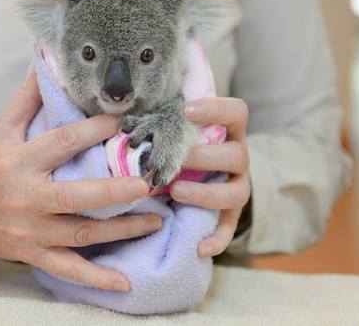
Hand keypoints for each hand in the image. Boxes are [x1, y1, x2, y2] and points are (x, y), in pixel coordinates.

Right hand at [0, 72, 161, 290]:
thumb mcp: (2, 128)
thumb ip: (28, 97)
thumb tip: (49, 59)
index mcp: (19, 161)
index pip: (61, 143)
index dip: (93, 130)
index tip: (126, 120)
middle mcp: (26, 198)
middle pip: (72, 196)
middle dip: (112, 191)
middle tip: (148, 182)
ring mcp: (31, 231)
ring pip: (79, 234)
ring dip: (120, 230)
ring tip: (158, 219)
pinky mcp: (35, 254)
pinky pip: (68, 269)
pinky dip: (96, 279)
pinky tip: (126, 283)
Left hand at [170, 97, 250, 257]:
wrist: (206, 172)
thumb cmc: (182, 145)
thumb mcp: (178, 130)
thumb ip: (163, 123)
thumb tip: (120, 121)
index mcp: (228, 132)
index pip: (236, 112)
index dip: (217, 109)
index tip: (186, 110)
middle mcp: (239, 157)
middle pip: (237, 155)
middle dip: (204, 158)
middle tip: (175, 159)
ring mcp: (238, 185)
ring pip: (237, 192)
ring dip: (206, 194)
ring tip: (176, 192)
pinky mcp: (232, 213)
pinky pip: (230, 228)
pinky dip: (217, 239)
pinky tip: (199, 248)